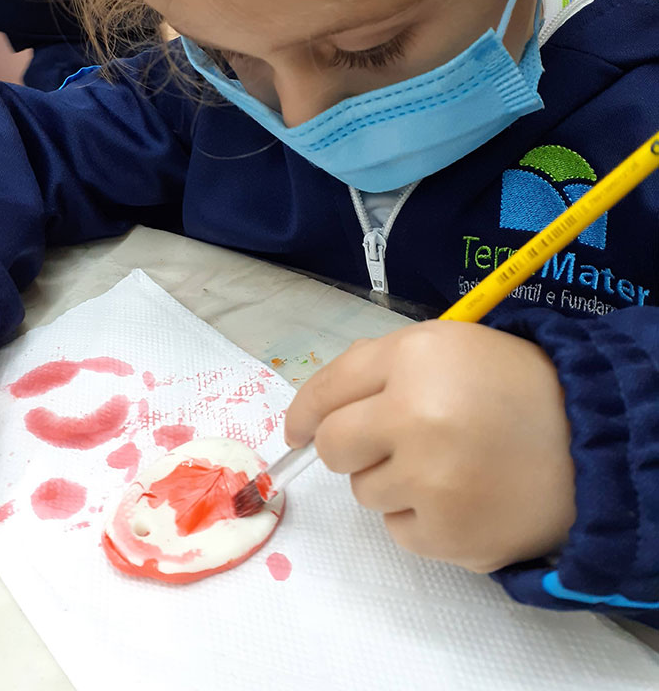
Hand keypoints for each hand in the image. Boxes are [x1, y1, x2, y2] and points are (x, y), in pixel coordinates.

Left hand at [285, 321, 575, 573]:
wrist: (589, 443)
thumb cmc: (511, 385)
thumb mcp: (447, 346)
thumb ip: (378, 366)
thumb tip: (313, 412)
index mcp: (415, 361)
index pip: (329, 390)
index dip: (303, 412)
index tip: (294, 431)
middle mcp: (415, 419)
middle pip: (333, 448)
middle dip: (350, 446)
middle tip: (390, 441)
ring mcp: (430, 483)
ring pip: (364, 492)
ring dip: (390, 480)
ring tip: (445, 463)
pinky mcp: (447, 536)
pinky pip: (399, 529)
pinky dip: (420, 516)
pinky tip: (461, 495)